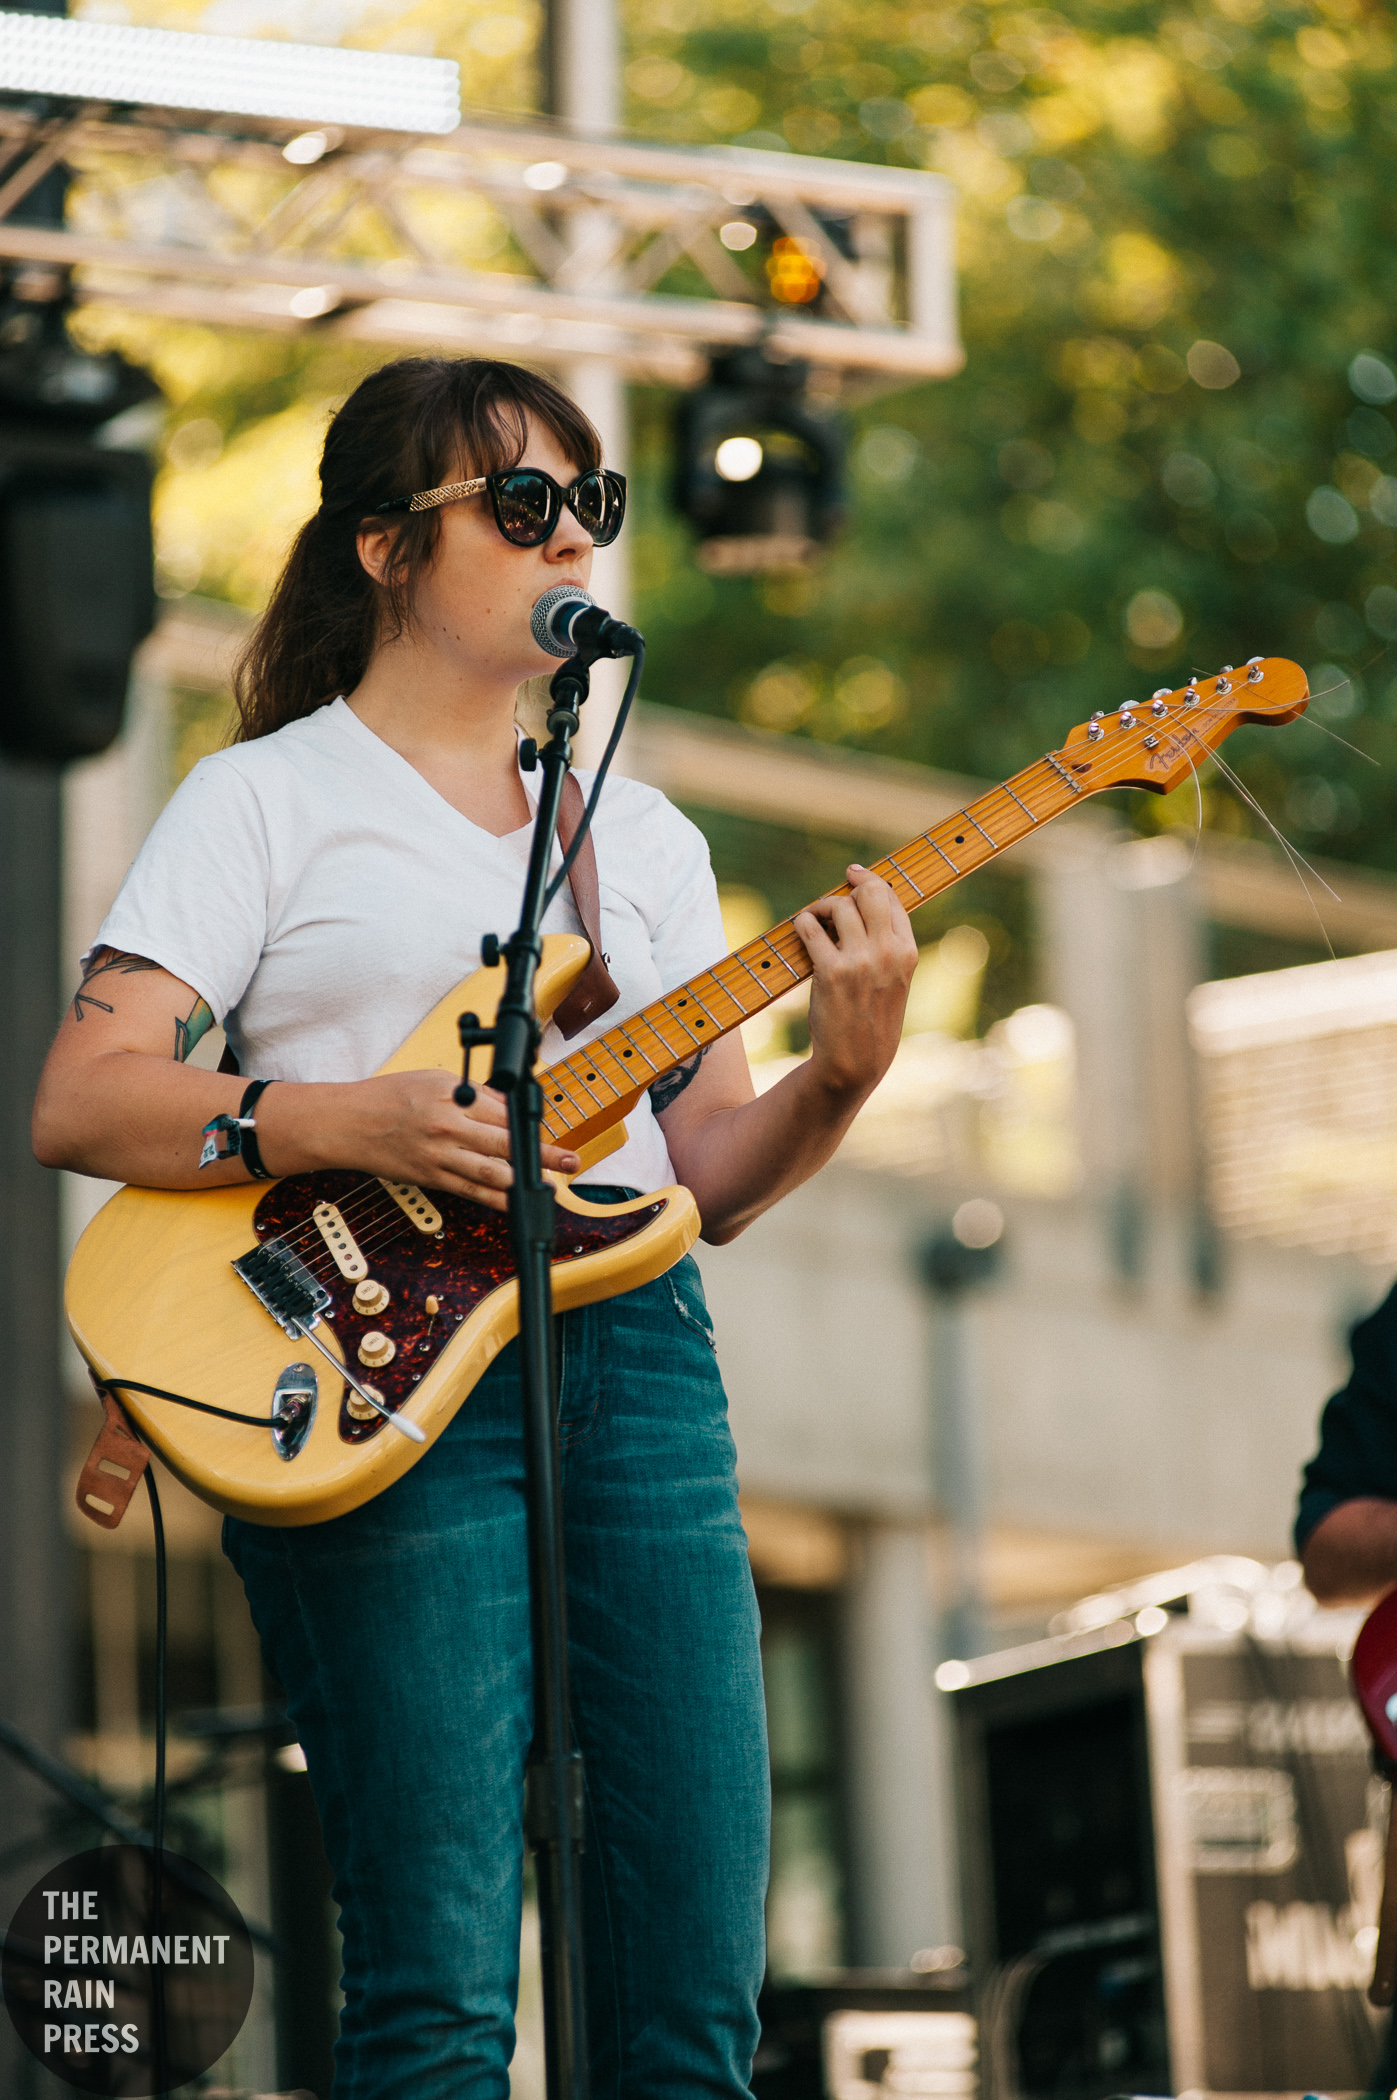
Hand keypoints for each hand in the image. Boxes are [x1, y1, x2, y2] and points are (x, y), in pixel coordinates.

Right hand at [266, 1070, 580, 1209]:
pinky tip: (516, 1203)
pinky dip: (496, 1200)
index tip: (550, 1131)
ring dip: (525, 1182)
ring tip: (551, 1187)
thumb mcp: (435, 1079)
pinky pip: (470, 1193)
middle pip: (505, 1144)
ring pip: (491, 1174)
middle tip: (570, 1161)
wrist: (347, 1124)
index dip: (531, 1125)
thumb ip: (474, 1095)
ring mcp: (439, 1157)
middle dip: (542, 1154)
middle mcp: (448, 1128)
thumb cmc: (390, 1096)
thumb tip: (509, 1108)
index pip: (503, 1112)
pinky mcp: (431, 1178)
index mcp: (452, 1097)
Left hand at [792, 866, 915, 1104]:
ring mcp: (859, 961)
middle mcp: (887, 952)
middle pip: (869, 892)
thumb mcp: (896, 982)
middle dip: (851, 885)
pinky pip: (810, 927)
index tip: (855, 874)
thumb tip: (864, 906)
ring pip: (839, 906)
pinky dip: (802, 922)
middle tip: (838, 889)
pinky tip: (802, 929)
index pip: (892, 898)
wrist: (856, 1061)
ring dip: (822, 906)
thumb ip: (888, 947)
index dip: (871, 880)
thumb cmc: (873, 1021)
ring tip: (816, 918)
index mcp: (907, 953)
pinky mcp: (830, 971)